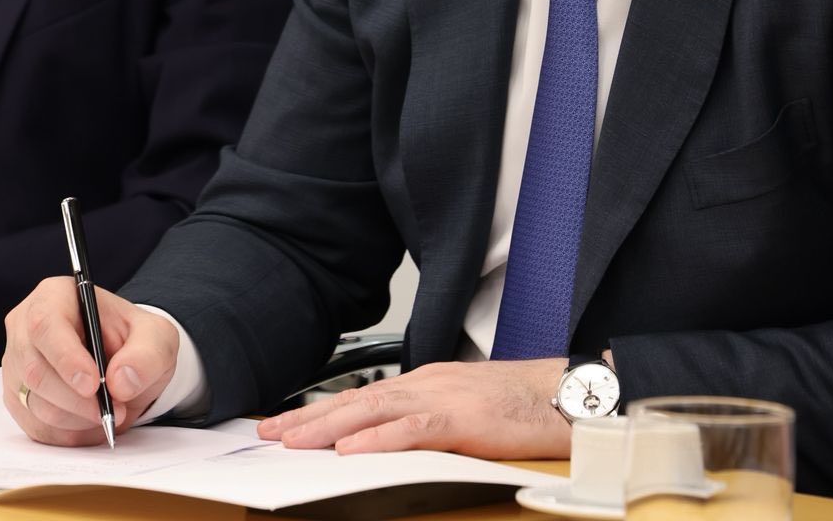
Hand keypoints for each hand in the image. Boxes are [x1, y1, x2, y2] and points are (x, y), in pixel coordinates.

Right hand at [2, 277, 180, 445]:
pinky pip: (36, 427)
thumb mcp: (156, 337)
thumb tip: (121, 381)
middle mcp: (26, 329)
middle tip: (115, 409)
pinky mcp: (19, 400)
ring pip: (35, 404)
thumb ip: (146, 354)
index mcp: (55, 296)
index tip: (93, 384)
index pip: (46, 325)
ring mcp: (17, 367)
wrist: (126, 363)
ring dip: (77, 418)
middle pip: (36, 371)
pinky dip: (68, 432)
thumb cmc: (134, 341)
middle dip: (78, 399)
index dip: (66, 357)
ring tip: (110, 412)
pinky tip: (92, 421)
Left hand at [257, 358, 569, 458]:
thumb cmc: (522, 406)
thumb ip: (428, 422)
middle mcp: (428, 383)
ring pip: (374, 410)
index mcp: (428, 382)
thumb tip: (391, 442)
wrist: (564, 393)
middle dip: (310, 418)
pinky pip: (411, 430)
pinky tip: (350, 449)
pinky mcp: (462, 419)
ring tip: (292, 441)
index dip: (322, 410)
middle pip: (358, 400)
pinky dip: (377, 438)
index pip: (364, 396)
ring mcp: (443, 397)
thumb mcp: (465, 411)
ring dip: (329, 426)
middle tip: (268, 432)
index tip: (286, 424)